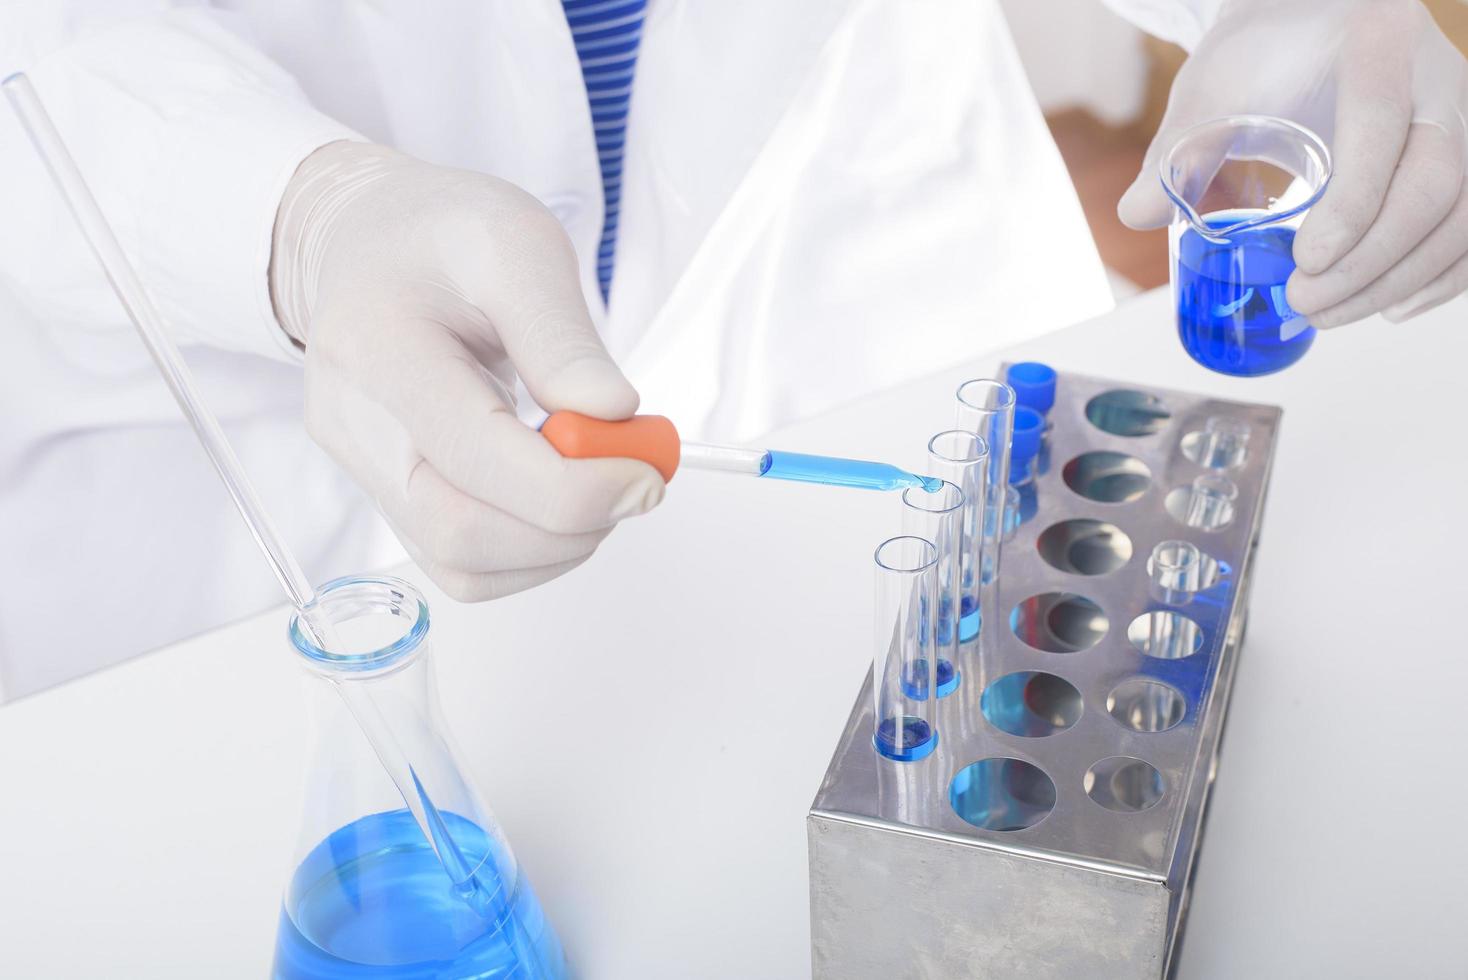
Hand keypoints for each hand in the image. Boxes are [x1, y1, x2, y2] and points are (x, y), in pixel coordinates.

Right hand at [271, 141, 663, 599]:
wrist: (370, 243)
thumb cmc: (440, 236)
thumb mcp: (516, 244)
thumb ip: (562, 335)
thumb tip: (614, 416)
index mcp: (377, 349)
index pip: (474, 456)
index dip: (574, 486)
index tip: (645, 470)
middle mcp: (355, 427)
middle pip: (459, 533)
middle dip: (570, 526)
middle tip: (633, 477)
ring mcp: (364, 473)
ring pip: (463, 565)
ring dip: (557, 544)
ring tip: (597, 474)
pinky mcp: (388, 499)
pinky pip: (463, 564)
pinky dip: (532, 550)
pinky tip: (560, 492)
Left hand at [1120, 0, 1467, 326]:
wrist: (1309, 19)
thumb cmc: (1263, 51)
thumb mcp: (1212, 88)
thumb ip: (1178, 150)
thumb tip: (1136, 213)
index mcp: (1376, 44)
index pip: (1380, 128)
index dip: (1351, 206)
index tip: (1303, 262)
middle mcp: (1437, 78)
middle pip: (1438, 181)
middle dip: (1372, 258)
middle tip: (1305, 302)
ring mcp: (1459, 116)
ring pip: (1463, 211)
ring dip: (1402, 277)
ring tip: (1331, 315)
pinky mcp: (1464, 152)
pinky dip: (1440, 273)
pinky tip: (1392, 307)